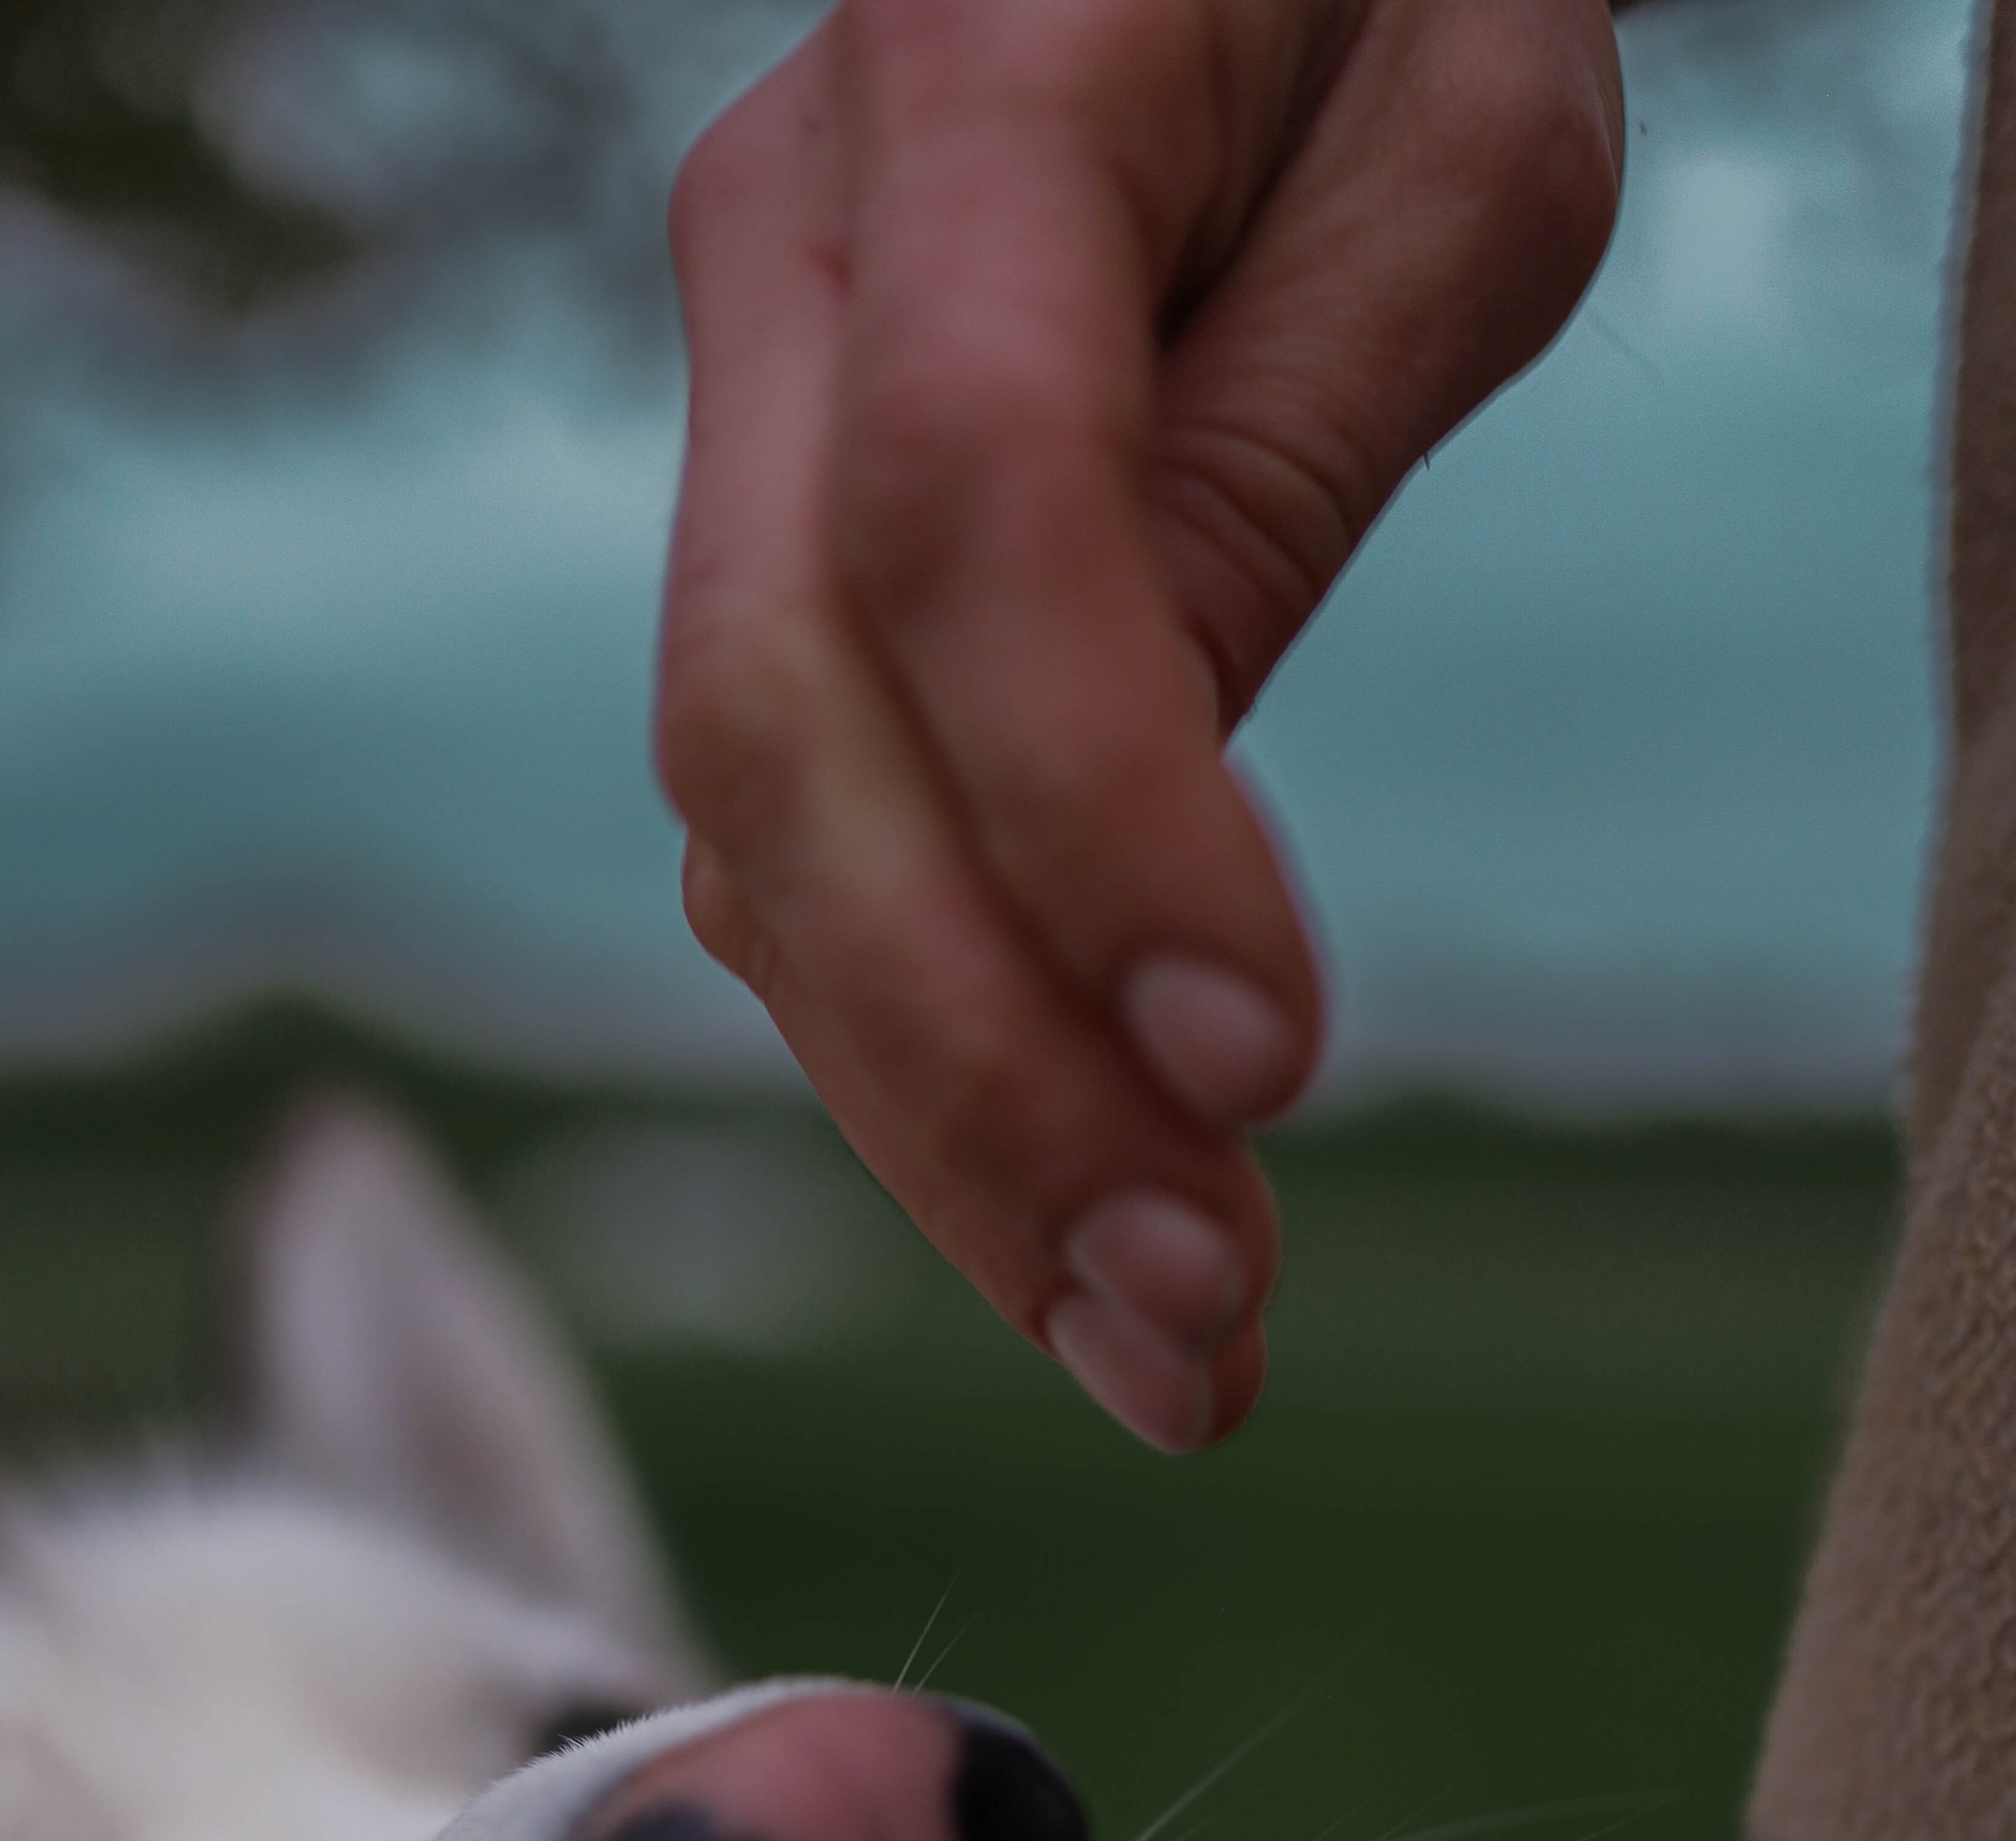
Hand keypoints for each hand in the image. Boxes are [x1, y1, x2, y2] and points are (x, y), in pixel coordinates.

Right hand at [658, 0, 1622, 1446]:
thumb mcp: (1463, 142)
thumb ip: (1283, 457)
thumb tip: (1136, 840)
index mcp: (974, 81)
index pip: (962, 506)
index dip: (1091, 812)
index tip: (1263, 1072)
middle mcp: (783, 259)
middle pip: (781, 738)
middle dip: (983, 1075)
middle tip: (1194, 1325)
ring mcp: (742, 412)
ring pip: (756, 847)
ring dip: (952, 1134)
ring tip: (1169, 1350)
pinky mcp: (776, 554)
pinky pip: (806, 851)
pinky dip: (933, 1058)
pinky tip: (1078, 1211)